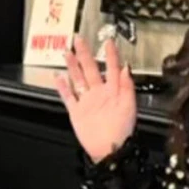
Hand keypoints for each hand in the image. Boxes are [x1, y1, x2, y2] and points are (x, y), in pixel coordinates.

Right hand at [54, 38, 137, 162]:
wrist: (109, 149)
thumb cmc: (122, 130)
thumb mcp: (129, 106)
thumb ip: (126, 86)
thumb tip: (125, 68)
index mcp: (113, 91)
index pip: (111, 67)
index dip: (110, 54)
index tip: (108, 41)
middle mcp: (99, 93)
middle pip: (90, 69)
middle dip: (85, 53)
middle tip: (79, 40)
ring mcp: (87, 101)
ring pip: (78, 79)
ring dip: (73, 66)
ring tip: (67, 53)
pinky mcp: (77, 111)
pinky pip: (68, 96)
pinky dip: (62, 87)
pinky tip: (58, 77)